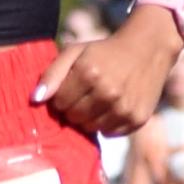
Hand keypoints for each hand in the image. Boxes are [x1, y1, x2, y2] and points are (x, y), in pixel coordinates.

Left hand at [40, 4, 180, 138]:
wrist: (148, 50)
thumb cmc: (104, 52)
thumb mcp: (75, 52)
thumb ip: (52, 73)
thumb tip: (35, 100)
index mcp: (90, 72)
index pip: (60, 103)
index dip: (62, 96)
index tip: (71, 87)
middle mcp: (108, 93)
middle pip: (74, 118)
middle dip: (74, 108)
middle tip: (85, 93)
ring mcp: (124, 108)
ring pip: (90, 128)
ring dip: (89, 117)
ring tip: (98, 99)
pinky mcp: (137, 119)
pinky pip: (109, 133)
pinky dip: (107, 123)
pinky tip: (113, 106)